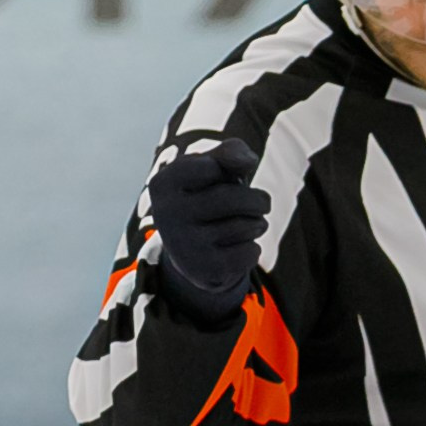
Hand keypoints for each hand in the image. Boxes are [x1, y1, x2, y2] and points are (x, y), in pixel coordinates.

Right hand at [147, 136, 270, 322]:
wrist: (192, 255)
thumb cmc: (207, 199)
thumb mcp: (213, 170)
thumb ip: (230, 153)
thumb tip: (248, 160)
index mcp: (163, 184)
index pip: (213, 166)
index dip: (230, 168)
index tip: (226, 175)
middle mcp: (167, 216)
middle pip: (233, 199)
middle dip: (257, 200)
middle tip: (263, 203)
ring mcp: (184, 247)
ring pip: (245, 226)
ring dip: (258, 224)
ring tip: (249, 225)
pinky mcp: (204, 272)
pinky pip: (249, 252)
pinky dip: (253, 248)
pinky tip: (239, 248)